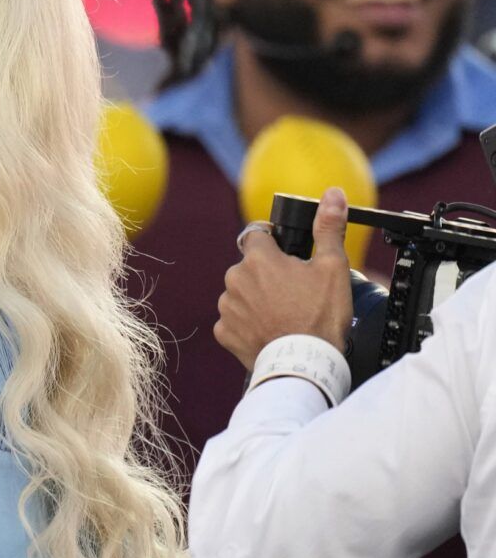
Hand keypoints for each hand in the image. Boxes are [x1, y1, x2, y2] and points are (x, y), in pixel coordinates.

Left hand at [215, 187, 353, 368]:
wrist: (304, 363)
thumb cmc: (320, 317)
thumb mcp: (332, 266)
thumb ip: (328, 228)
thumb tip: (333, 194)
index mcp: (258, 258)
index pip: (257, 234)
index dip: (273, 240)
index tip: (286, 251)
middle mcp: (234, 278)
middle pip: (250, 267)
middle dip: (268, 275)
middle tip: (294, 292)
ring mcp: (226, 307)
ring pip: (241, 294)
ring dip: (256, 299)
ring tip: (284, 315)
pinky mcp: (224, 332)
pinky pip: (234, 322)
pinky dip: (249, 325)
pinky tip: (270, 331)